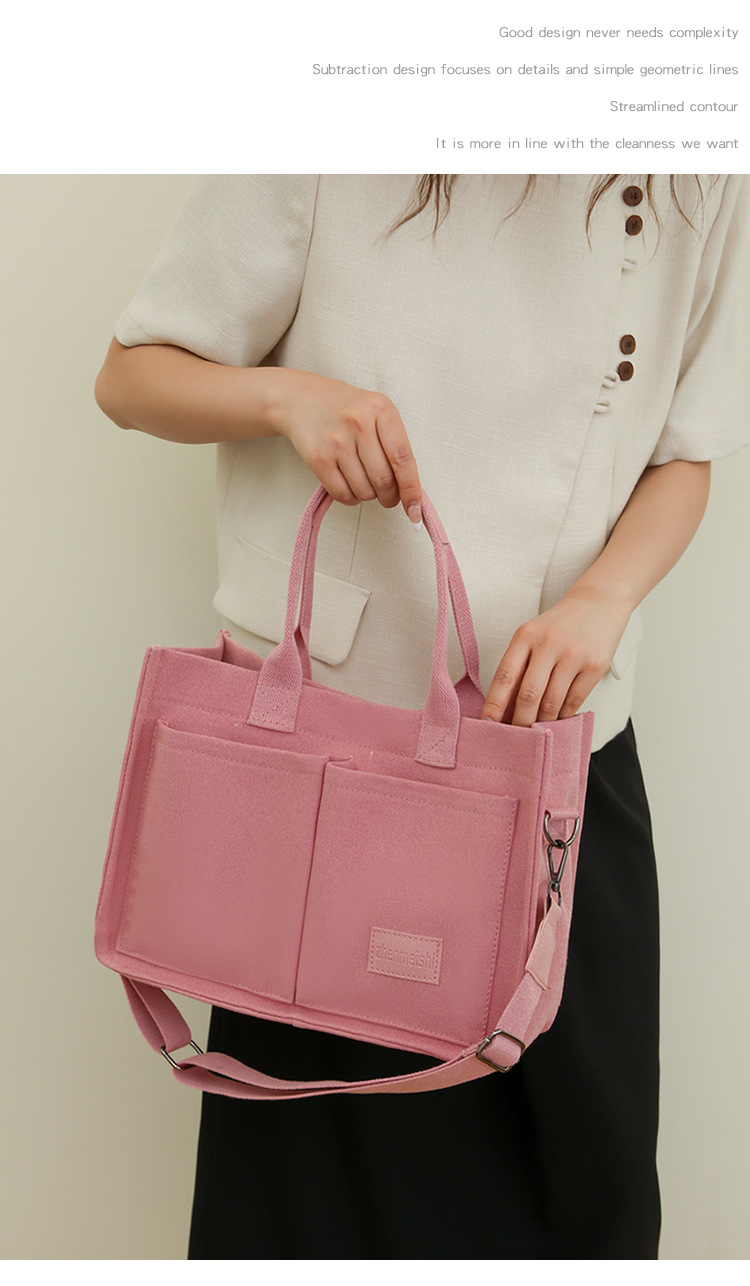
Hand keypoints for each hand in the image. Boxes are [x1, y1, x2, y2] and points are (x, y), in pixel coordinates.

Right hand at [267, 369, 421, 521]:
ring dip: (368, 496)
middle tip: (388, 496)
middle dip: (390, 497)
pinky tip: (349, 484)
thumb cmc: (346, 410)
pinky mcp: (318, 457)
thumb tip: (409, 490)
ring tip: (363, 480)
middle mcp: (359, 422)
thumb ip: (394, 445)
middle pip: (384, 480)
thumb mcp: (376, 413)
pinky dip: (351, 498)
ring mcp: (336, 440)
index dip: (411, 489)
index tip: (415, 510)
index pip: (403, 458)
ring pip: (364, 491)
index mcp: (381, 409)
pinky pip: (342, 494)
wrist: (303, 399)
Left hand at [481, 586, 631, 725]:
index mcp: (526, 636)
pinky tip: (557, 721)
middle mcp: (549, 644)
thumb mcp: (533, 635)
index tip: (487, 725)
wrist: (600, 602)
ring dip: (542, 723)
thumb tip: (505, 708)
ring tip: (536, 733)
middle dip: (519, 722)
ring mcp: (574, 655)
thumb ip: (520, 666)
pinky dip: (563, 716)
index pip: (505, 676)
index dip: (494, 704)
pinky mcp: (595, 665)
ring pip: (552, 703)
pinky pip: (574, 701)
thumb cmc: (559, 625)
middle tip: (515, 739)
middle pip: (529, 695)